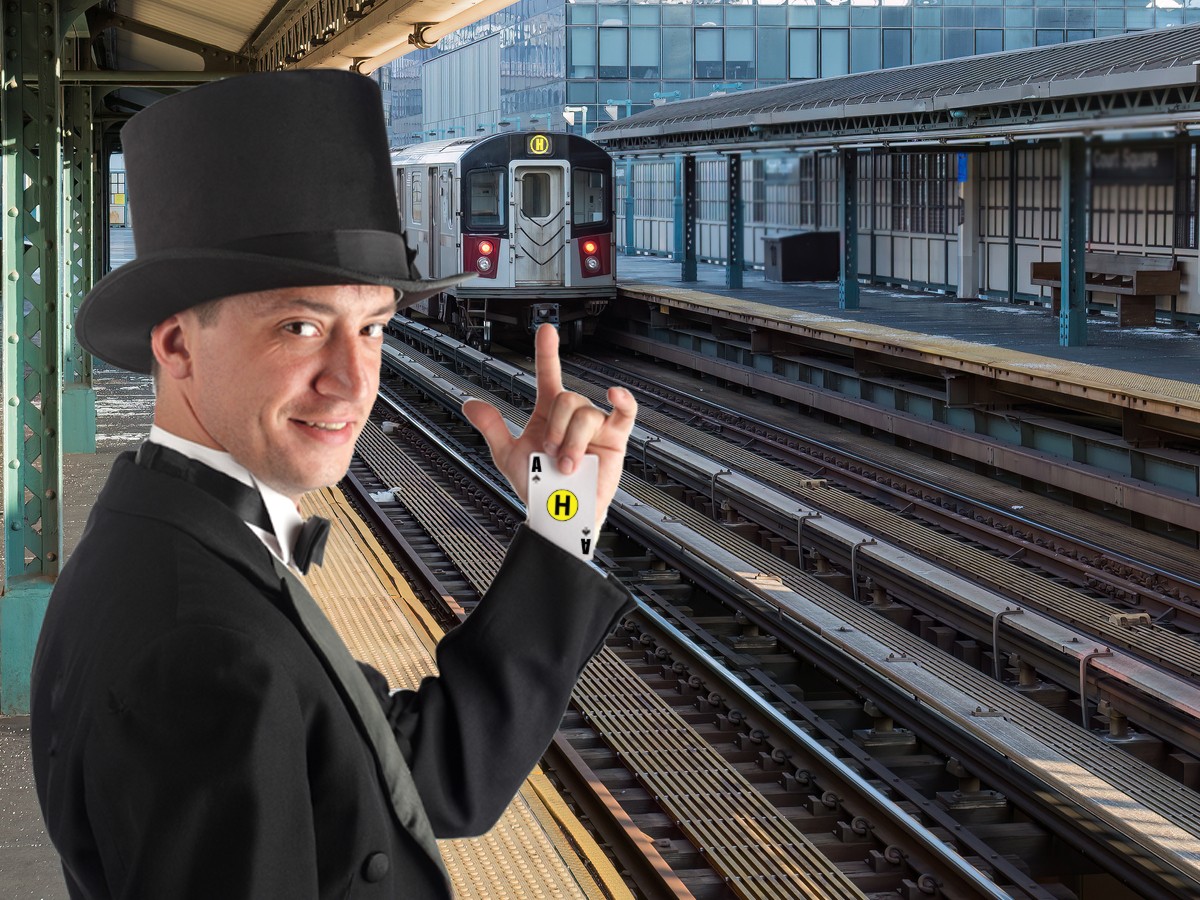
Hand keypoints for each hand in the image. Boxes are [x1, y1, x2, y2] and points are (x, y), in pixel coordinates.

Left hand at [461, 323, 636, 526]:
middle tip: (551, 454)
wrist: (556, 515)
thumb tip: (470, 403)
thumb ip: (492, 427)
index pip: (548, 375)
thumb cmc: (538, 488)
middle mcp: (573, 416)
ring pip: (586, 413)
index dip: (547, 352)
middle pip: (567, 398)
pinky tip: (614, 395)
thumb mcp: (508, 456)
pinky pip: (625, 413)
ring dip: (572, 441)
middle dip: (555, 428)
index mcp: (548, 414)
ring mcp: (595, 427)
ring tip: (568, 465)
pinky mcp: (615, 440)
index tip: (546, 331)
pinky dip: (623, 401)